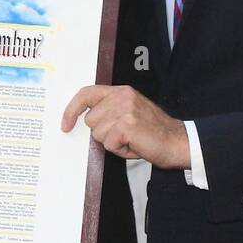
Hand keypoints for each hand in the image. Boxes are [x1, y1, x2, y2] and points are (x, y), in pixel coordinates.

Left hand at [61, 85, 190, 168]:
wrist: (178, 141)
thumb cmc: (153, 132)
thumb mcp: (129, 112)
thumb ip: (109, 111)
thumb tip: (83, 120)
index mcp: (121, 91)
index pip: (86, 93)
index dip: (71, 109)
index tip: (65, 125)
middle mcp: (122, 97)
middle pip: (90, 120)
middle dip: (103, 133)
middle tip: (125, 134)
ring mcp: (124, 110)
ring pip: (98, 134)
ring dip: (112, 143)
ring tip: (131, 139)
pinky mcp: (127, 126)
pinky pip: (109, 144)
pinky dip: (120, 150)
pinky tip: (135, 145)